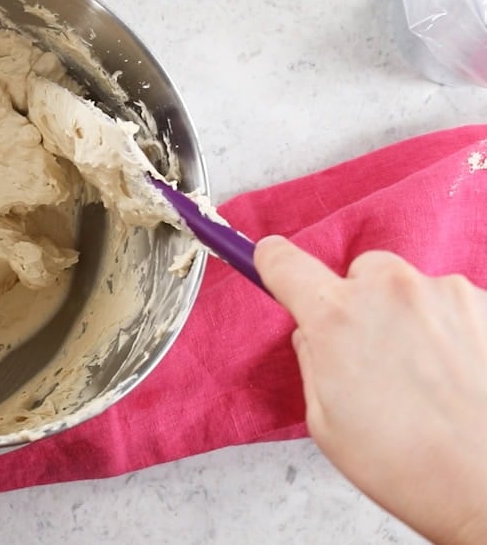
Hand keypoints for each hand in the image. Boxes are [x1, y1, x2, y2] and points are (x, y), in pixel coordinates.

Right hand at [254, 236, 486, 544]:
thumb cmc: (409, 465)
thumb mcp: (324, 420)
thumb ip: (312, 360)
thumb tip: (314, 334)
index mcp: (336, 316)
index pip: (284, 262)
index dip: (272, 261)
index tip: (270, 260)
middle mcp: (390, 291)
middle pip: (362, 272)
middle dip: (360, 304)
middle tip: (371, 357)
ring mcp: (447, 294)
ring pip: (413, 291)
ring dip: (411, 321)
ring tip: (423, 382)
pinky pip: (455, 308)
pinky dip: (452, 334)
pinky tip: (456, 381)